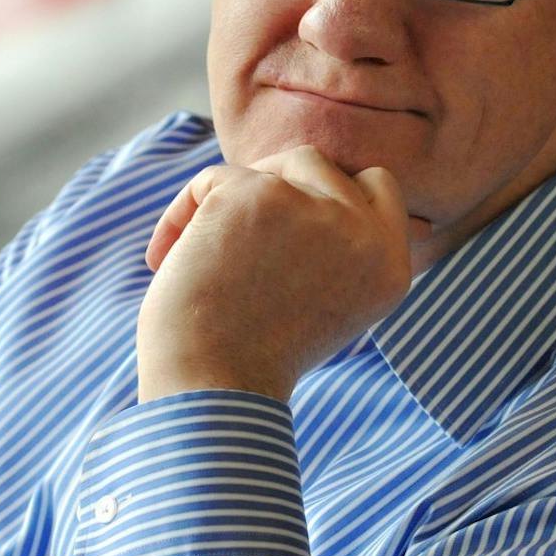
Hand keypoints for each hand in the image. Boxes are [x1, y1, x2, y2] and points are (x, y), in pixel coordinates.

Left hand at [136, 145, 428, 401]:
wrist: (209, 390)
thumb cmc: (252, 357)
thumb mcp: (325, 303)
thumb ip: (336, 247)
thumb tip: (306, 185)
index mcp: (390, 266)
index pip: (378, 186)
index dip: (328, 193)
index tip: (285, 229)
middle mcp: (363, 233)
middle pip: (319, 165)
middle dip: (274, 188)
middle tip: (236, 238)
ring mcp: (312, 208)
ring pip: (269, 167)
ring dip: (232, 198)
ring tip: (201, 253)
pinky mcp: (255, 194)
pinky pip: (212, 180)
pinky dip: (182, 216)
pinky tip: (165, 260)